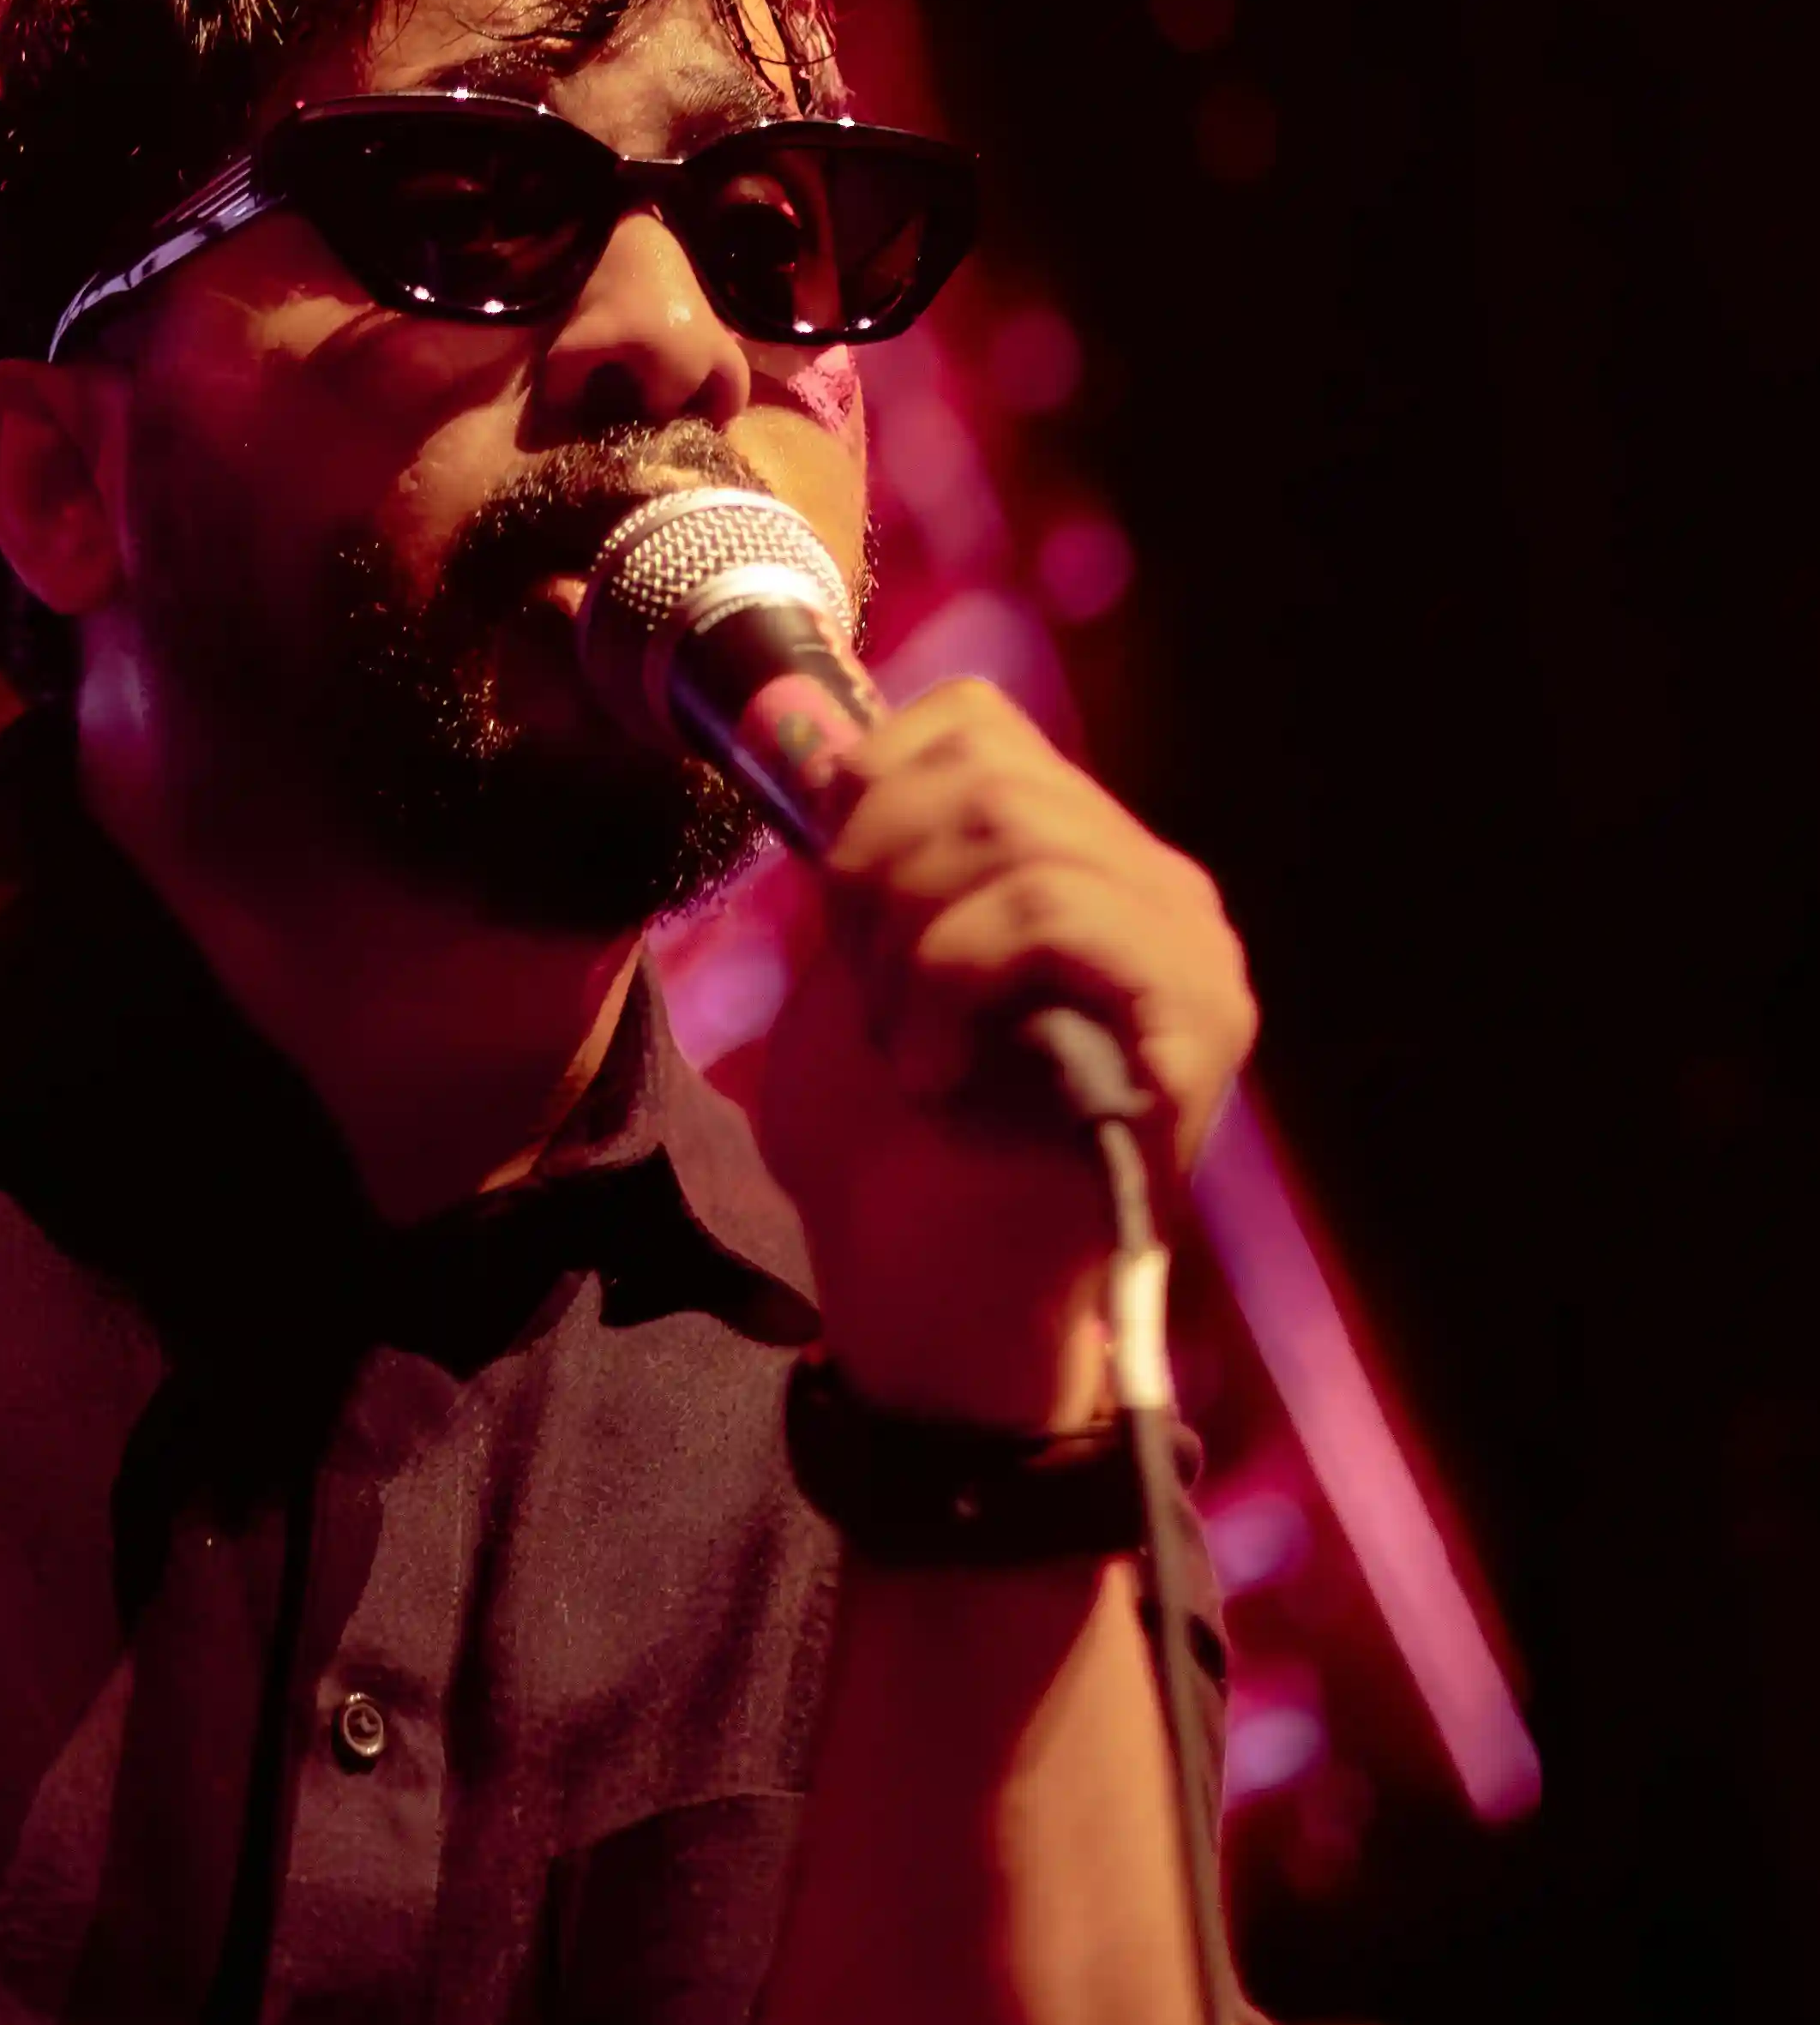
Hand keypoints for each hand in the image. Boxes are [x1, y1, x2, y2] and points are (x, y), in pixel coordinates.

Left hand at [751, 678, 1255, 1431]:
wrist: (932, 1303)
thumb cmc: (888, 1150)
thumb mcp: (856, 964)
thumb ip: (869, 854)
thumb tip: (831, 750)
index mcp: (1078, 859)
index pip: (971, 722)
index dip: (869, 782)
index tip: (828, 894)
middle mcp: (1156, 886)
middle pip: (987, 768)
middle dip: (879, 870)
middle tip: (867, 990)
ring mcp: (1191, 950)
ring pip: (1015, 836)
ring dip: (912, 940)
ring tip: (905, 1040)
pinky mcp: (1195, 1020)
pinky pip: (1053, 915)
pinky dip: (955, 982)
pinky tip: (932, 1070)